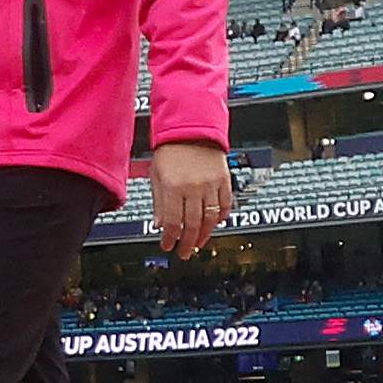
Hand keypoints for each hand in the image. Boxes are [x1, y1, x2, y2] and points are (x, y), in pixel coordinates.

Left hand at [152, 141, 232, 259]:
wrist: (192, 130)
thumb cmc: (170, 151)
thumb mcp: (156, 175)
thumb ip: (159, 202)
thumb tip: (159, 225)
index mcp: (173, 186)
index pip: (173, 222)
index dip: (170, 238)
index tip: (167, 246)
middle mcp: (194, 187)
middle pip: (193, 224)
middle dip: (187, 242)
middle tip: (184, 252)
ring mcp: (212, 184)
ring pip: (211, 218)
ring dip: (204, 235)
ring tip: (198, 244)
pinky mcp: (225, 180)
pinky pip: (226, 205)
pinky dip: (221, 218)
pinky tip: (214, 225)